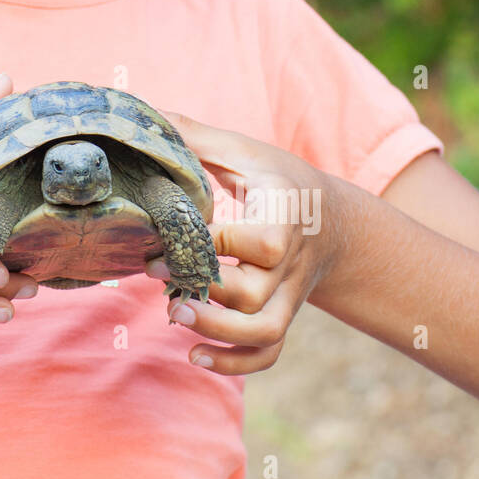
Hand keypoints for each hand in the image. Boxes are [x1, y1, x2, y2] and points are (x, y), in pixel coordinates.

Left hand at [146, 111, 346, 374]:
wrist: (332, 220)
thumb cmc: (277, 179)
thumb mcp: (244, 151)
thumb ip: (195, 137)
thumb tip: (147, 115)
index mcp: (284, 215)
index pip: (257, 242)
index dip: (209, 245)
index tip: (162, 240)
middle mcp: (291, 260)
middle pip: (255, 294)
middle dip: (206, 294)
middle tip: (159, 280)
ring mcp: (289, 293)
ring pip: (265, 329)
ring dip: (220, 333)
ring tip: (176, 316)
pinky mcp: (283, 314)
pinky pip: (270, 351)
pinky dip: (237, 363)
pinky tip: (195, 356)